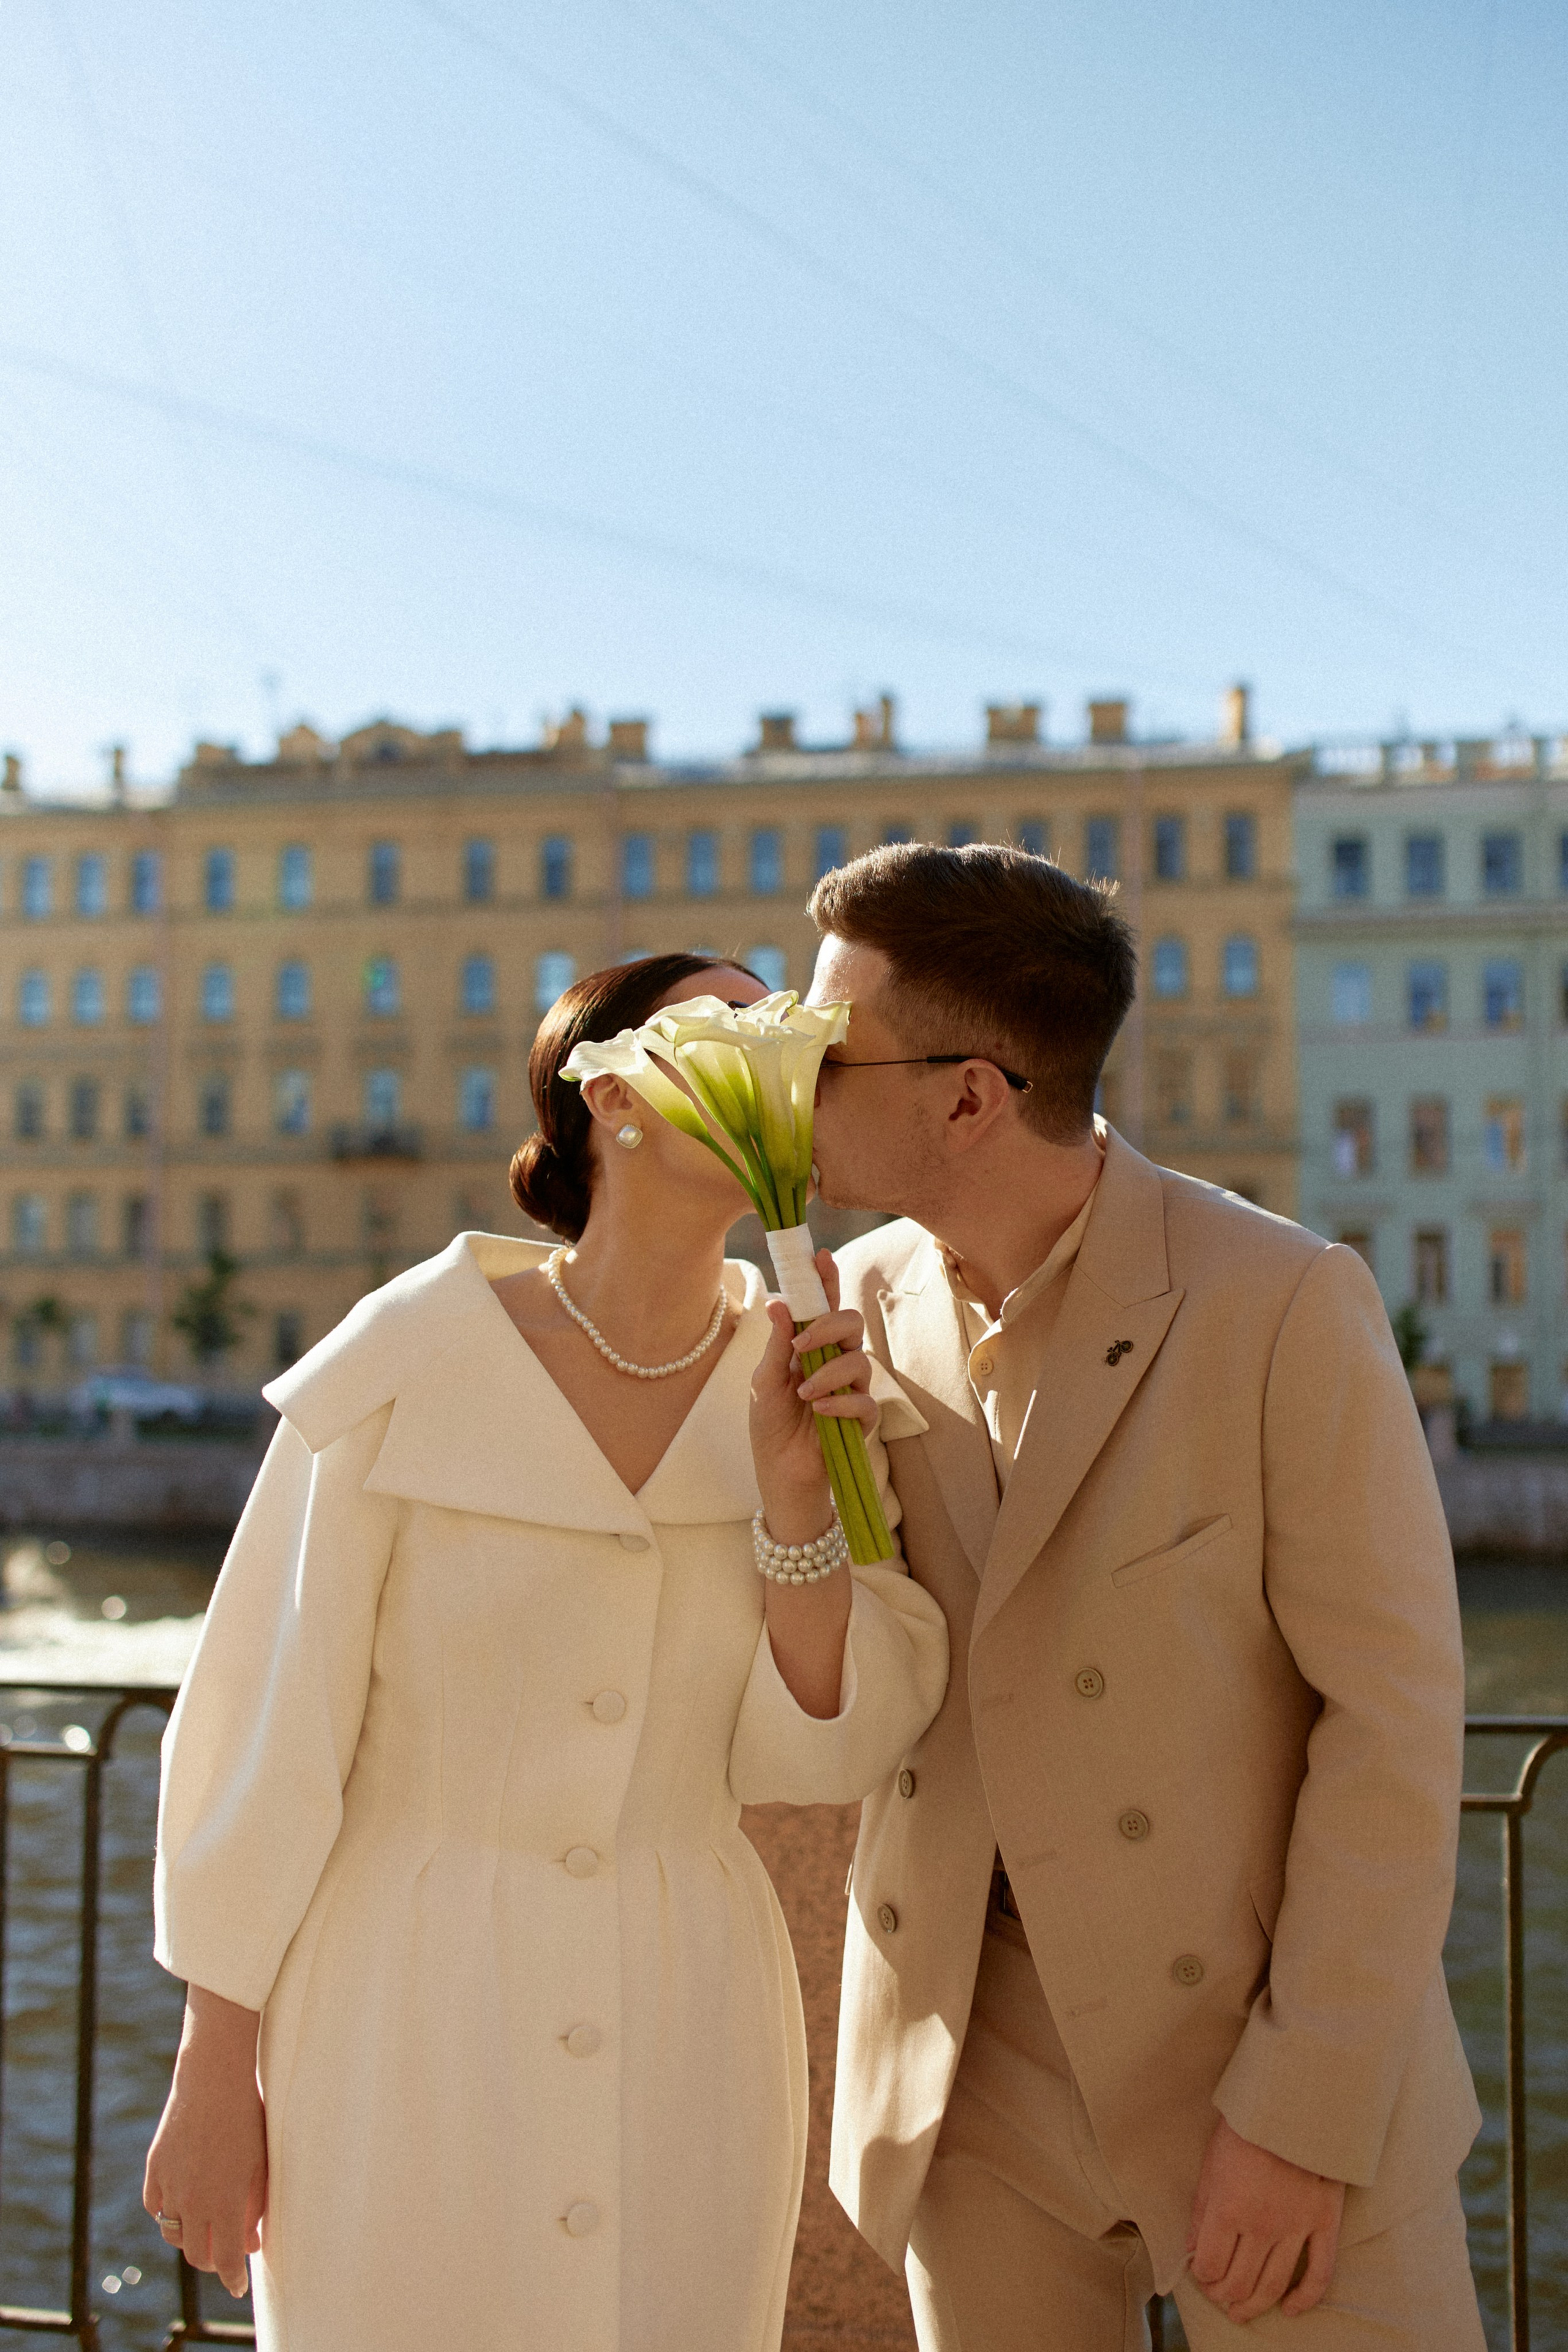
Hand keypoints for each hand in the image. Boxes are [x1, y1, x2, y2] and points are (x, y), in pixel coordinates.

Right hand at [144, 1987, 266, 2298]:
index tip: (239, 2286)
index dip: (232, 2277)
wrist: (215, 2077)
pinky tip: (183, 2205)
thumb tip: (249, 2242)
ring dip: (190, 2238)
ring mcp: (170, 2185)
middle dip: (214, 2261)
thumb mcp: (261, 2165)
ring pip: (174, 2234)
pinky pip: (155, 2207)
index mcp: (225, 2202)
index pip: (225, 2259)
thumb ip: (254, 2208)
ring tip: (207, 2229)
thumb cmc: (249, 2118)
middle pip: (197, 2254)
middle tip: (227, 2254)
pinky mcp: (155, 2168)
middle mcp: (193, 2200)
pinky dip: (168, 2213)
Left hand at [749, 1251, 876, 1540]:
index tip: (820, 1255)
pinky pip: (864, 1400)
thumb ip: (777, 1344)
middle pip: (851, 1322)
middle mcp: (836, 1360)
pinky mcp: (863, 1418)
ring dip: (828, 1374)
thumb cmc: (772, 1424)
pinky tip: (820, 1411)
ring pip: (859, 1360)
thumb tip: (780, 1301)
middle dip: (829, 1325)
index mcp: (811, 1346)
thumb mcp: (765, 1381)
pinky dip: (841, 1403)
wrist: (780, 1472)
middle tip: (802, 1343)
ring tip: (804, 1395)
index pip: (824, 1305)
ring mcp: (852, 1388)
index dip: (826, 1279)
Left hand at [1188, 2114, 1343, 2321]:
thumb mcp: (1211, 2163)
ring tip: (1242, 2313)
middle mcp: (1262, 2224)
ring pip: (1274, 2285)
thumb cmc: (1246, 2128)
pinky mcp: (1324, 2222)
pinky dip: (1304, 2299)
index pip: (1210, 2264)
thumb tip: (1192, 2248)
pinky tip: (1290, 2309)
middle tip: (1219, 2296)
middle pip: (1239, 2281)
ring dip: (1254, 2306)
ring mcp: (1296, 2226)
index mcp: (1228, 2207)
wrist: (1294, 2102)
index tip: (1201, 2273)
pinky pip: (1319, 2273)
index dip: (1202, 2276)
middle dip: (1223, 2295)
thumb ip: (1201, 2210)